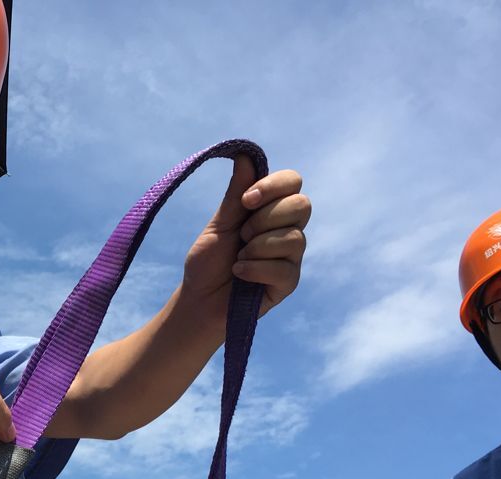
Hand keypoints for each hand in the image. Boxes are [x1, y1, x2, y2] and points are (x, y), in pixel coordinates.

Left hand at [181, 159, 310, 320]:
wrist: (198, 301)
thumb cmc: (208, 262)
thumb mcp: (219, 224)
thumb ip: (235, 195)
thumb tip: (245, 155)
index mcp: (270, 209)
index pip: (293, 182)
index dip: (274, 186)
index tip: (247, 200)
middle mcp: (286, 229)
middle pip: (302, 205)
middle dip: (266, 218)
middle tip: (242, 234)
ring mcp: (290, 256)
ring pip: (293, 238)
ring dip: (257, 246)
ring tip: (238, 258)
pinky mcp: (288, 282)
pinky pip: (285, 267)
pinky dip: (256, 268)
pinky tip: (239, 273)